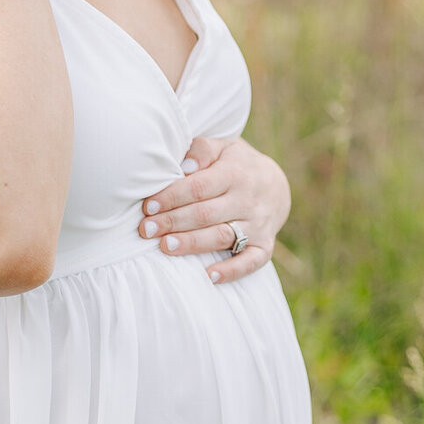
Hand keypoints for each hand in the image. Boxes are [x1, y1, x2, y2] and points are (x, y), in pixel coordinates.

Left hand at [137, 135, 290, 284]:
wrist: (277, 185)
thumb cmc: (237, 164)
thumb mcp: (223, 147)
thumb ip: (202, 150)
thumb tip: (185, 165)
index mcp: (235, 173)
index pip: (199, 187)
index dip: (172, 197)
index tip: (148, 206)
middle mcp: (247, 200)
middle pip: (206, 214)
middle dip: (173, 222)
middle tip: (147, 229)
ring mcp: (258, 225)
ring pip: (222, 236)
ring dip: (192, 244)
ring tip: (165, 246)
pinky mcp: (265, 245)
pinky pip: (251, 261)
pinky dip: (232, 271)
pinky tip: (208, 276)